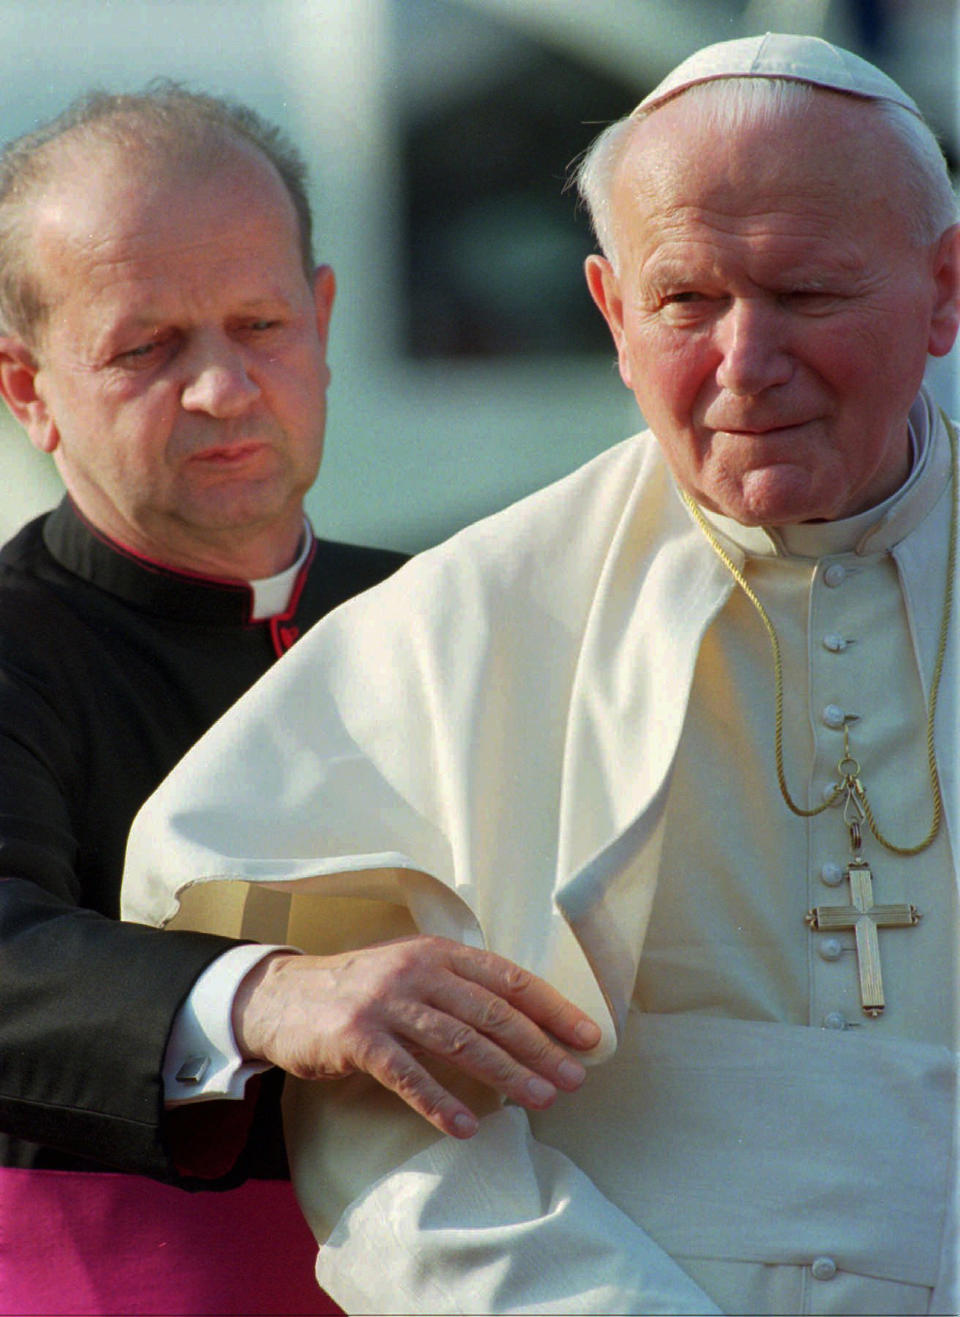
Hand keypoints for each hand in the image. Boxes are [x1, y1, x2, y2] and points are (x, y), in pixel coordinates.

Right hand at [232, 936, 601, 1138]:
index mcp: (439, 951)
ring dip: (505, 1074)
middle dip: (539, 1047)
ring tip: (539, 1101)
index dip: (552, 1008)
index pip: (509, 979)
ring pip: (460, 1042)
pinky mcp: (358, 1037)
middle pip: (492, 1012)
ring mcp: (387, 1002)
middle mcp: (418, 970)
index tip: (588, 1037)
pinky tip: (465, 1126)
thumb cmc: (360, 990)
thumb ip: (459, 989)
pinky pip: (408, 1074)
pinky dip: (439, 1102)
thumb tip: (525, 1026)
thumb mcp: (412, 973)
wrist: (283, 997)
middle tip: (573, 1078)